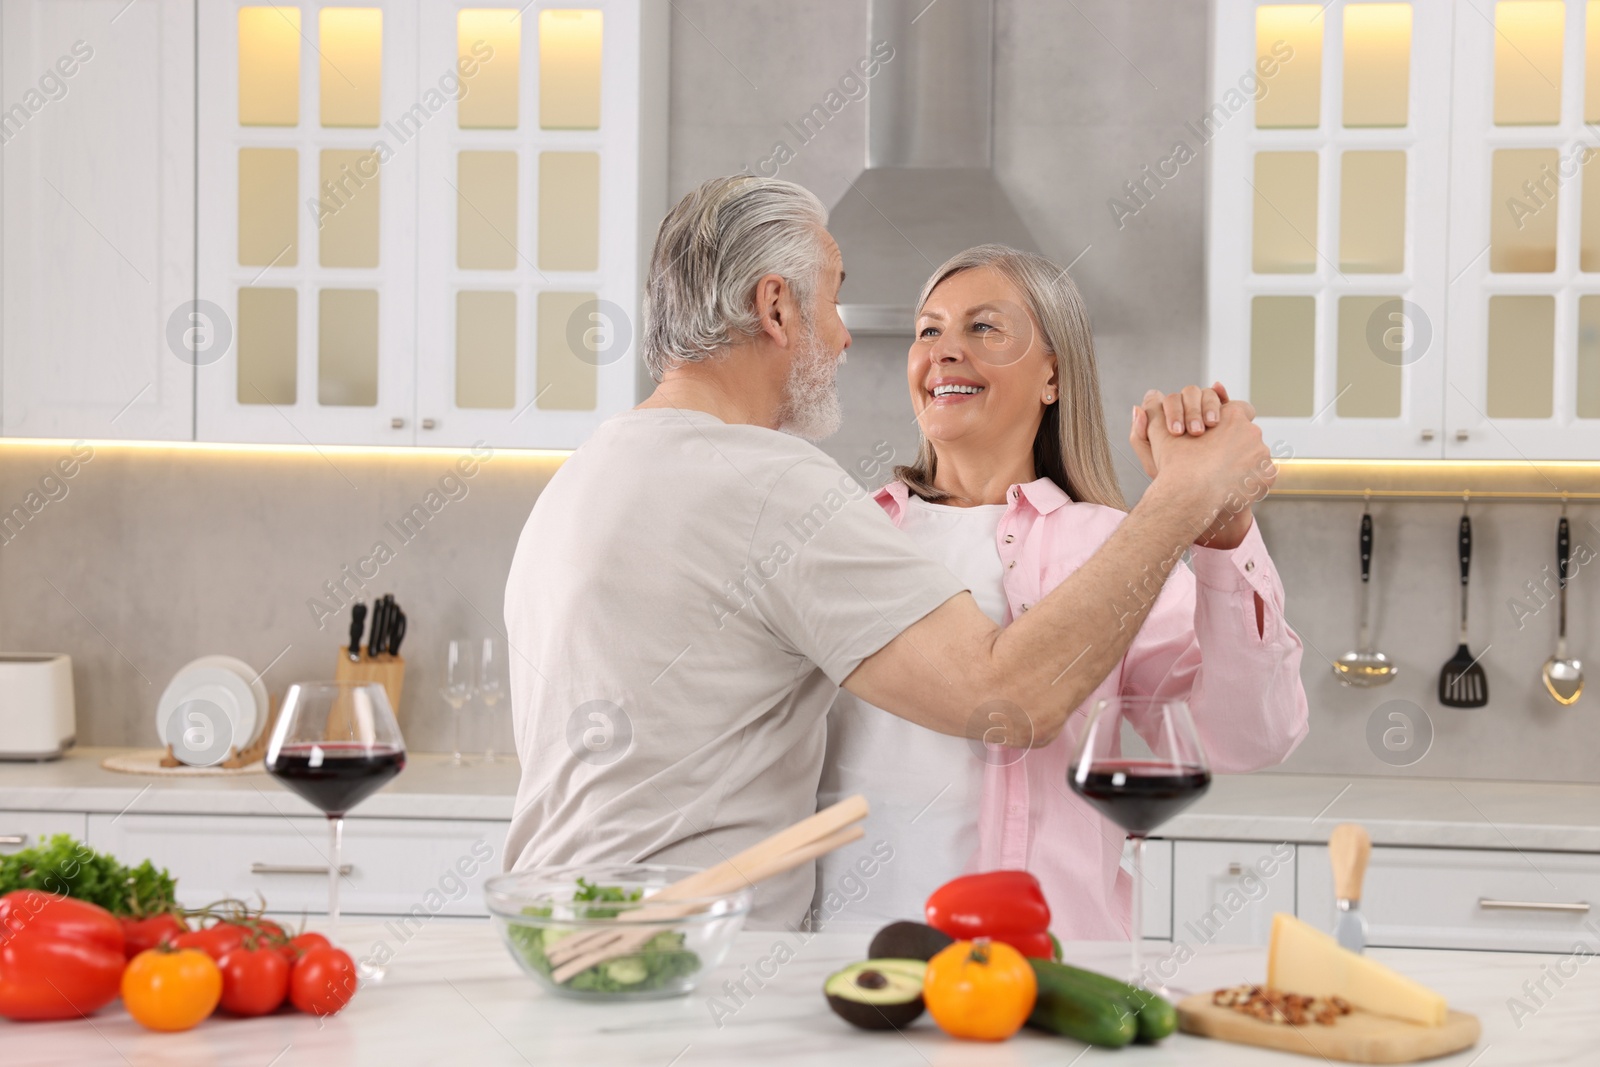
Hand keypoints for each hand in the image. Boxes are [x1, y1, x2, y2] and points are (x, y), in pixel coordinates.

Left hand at [1128, 382, 1228, 477]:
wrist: (1203, 493)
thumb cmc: (1175, 481)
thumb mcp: (1154, 464)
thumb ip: (1140, 437)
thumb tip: (1138, 408)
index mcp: (1166, 418)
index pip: (1167, 400)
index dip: (1172, 411)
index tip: (1176, 432)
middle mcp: (1185, 410)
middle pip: (1188, 394)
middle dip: (1191, 411)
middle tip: (1195, 432)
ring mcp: (1205, 411)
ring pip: (1206, 394)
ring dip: (1209, 405)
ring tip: (1211, 425)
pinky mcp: (1225, 416)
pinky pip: (1224, 399)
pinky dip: (1222, 395)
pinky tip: (1223, 397)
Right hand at [1140, 399, 1275, 543]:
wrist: (1188, 496)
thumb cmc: (1175, 464)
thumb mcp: (1162, 433)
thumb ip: (1157, 412)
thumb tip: (1150, 395)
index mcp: (1232, 416)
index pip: (1240, 409)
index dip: (1229, 421)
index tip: (1218, 433)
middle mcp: (1252, 431)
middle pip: (1247, 435)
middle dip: (1235, 445)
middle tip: (1216, 459)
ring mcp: (1262, 455)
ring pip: (1255, 456)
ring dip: (1243, 463)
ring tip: (1221, 476)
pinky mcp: (1267, 477)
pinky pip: (1260, 477)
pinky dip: (1249, 482)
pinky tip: (1231, 487)